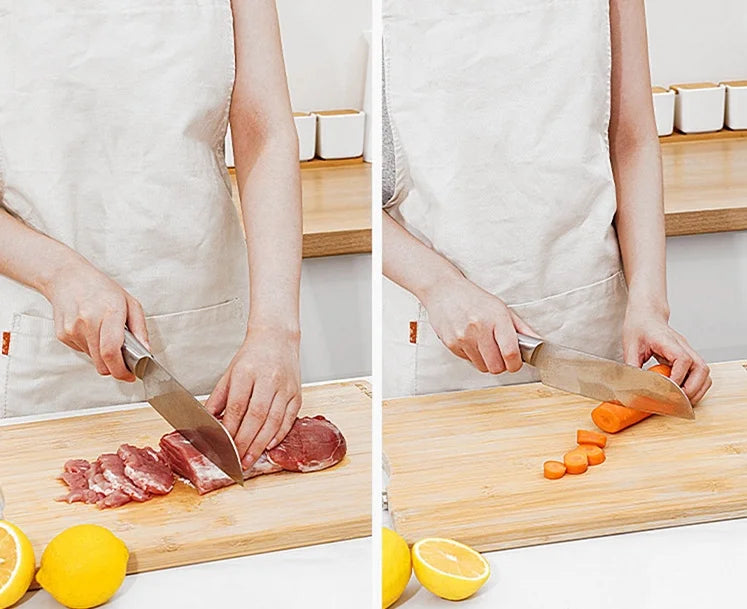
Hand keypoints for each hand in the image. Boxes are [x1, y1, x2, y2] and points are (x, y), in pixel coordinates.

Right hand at [42, 255, 148, 381]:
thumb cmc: (101, 289)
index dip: (121, 370)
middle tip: (124, 363)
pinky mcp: (63, 335)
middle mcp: (88, 322)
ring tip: (106, 336)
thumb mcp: (130, 303)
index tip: (130, 375)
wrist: (67, 278)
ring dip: (103, 356)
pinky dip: (92, 348)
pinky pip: (83, 351)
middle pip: (102, 362)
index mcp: (109, 312)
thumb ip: (140, 329)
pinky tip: (92, 331)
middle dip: (115, 369)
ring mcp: (72, 329)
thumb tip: (146, 351)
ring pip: (93, 359)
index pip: (112, 351)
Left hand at [205, 324, 301, 468]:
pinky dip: (279, 434)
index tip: (223, 446)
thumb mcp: (230, 373)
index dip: (230, 429)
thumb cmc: (252, 356)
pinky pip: (289, 418)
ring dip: (261, 443)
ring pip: (274, 421)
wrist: (277, 339)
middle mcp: (268, 379)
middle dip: (245, 442)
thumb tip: (207, 423)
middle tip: (236, 460)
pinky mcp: (297, 393)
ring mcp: (285, 387)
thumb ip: (218, 399)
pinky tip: (268, 445)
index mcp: (247, 372)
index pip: (237, 406)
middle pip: (256, 416)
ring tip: (250, 459)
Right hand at [420, 275, 537, 374]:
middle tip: (500, 356)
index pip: (510, 353)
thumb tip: (538, 343)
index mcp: (496, 318)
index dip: (515, 364)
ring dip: (486, 361)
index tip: (515, 363)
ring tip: (484, 346)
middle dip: (501, 365)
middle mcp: (479, 328)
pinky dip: (472, 356)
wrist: (444, 291)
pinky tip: (470, 341)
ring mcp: (463, 337)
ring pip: (482, 367)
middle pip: (496, 366)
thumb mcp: (501, 308)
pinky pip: (468, 361)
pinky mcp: (451, 343)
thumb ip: (521, 328)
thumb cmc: (475, 299)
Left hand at [623, 304, 710, 402]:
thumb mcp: (630, 346)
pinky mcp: (688, 358)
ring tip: (681, 401)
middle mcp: (683, 346)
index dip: (678, 377)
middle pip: (701, 368)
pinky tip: (682, 393)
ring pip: (704, 373)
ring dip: (697, 390)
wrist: (646, 316)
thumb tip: (630, 385)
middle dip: (691, 389)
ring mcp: (688, 351)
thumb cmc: (639, 327)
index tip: (669, 390)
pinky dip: (696, 387)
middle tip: (676, 401)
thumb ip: (631, 365)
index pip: (682, 359)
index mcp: (667, 341)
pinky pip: (700, 374)